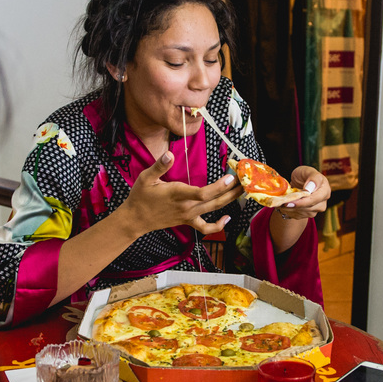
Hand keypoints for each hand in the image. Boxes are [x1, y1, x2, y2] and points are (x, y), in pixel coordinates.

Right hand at [119, 151, 242, 235]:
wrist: (135, 219)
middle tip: (247, 180)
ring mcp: (188, 215)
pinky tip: (227, 219)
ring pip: (214, 209)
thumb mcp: (146, 178)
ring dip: (230, 200)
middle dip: (233, 191)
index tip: (231, 177)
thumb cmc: (141, 196)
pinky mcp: (187, 221)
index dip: (219, 187)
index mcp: (177, 194)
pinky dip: (217, 225)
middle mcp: (186, 206)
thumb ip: (159, 166)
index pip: (203, 193)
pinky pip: (205, 227)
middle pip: (215, 201)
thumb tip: (169, 154)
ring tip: (244, 190)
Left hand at [274, 166, 328, 221]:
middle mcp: (322, 202)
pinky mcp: (308, 213)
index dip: (302, 202)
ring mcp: (316, 209)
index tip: (290, 202)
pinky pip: (299, 215)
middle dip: (294, 206)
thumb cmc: (304, 175)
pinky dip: (290, 212)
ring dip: (290, 210)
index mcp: (325, 190)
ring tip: (280, 204)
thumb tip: (310, 188)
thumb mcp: (307, 171)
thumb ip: (312, 178)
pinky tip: (284, 206)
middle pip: (309, 208)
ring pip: (303, 213)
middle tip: (281, 204)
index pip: (315, 199)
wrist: (300, 182)